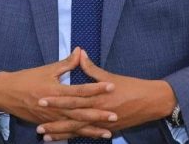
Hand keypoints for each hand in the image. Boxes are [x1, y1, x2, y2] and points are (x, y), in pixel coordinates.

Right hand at [0, 47, 116, 138]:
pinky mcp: (48, 124)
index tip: (111, 86)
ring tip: (108, 133)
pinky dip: (78, 135)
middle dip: (98, 114)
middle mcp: (55, 106)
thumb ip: (66, 63)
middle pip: (80, 111)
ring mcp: (51, 118)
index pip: (80, 89)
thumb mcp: (47, 69)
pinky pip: (66, 132)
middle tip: (115, 116)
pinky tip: (91, 137)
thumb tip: (80, 50)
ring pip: (75, 125)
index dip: (96, 88)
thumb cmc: (27, 78)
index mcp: (56, 90)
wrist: (7, 94)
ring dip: (92, 130)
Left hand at [36, 50, 176, 139]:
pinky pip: (88, 135)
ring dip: (61, 134)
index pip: (72, 99)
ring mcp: (103, 124)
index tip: (41, 99)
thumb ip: (91, 68)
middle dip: (54, 123)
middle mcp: (98, 112)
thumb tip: (80, 52)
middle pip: (72, 118)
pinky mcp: (108, 130)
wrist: (151, 102)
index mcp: (97, 97)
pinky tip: (64, 140)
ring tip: (45, 137)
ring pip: (78, 130)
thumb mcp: (110, 76)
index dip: (56, 100)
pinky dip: (76, 137)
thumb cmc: (131, 86)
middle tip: (37, 126)